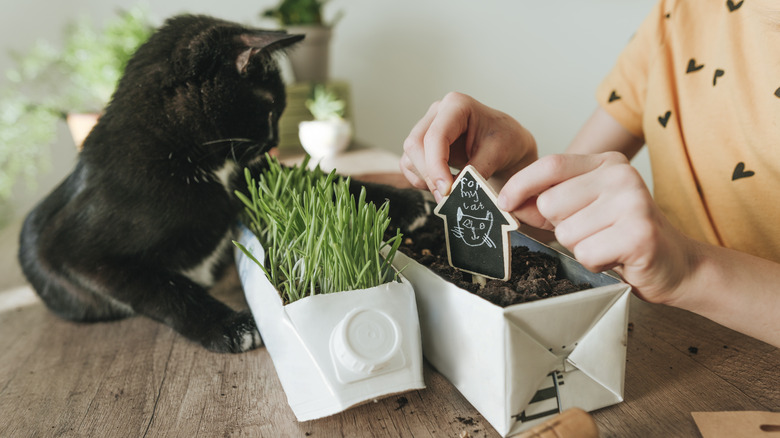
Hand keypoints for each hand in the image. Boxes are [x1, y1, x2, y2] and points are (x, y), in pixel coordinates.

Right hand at [400, 92, 537, 201]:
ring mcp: (426, 128)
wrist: (508, 144)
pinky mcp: (422, 145)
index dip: (436, 166)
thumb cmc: (506, 141)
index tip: (446, 191)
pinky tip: (443, 186)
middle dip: (429, 175)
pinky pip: (410, 165)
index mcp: (456, 105)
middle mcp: (437, 113)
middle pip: (415, 145)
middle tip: (447, 197)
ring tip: (450, 192)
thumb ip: (474, 172)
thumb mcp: (497, 155)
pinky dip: (422, 181)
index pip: (435, 136)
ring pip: (410, 157)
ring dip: (425, 179)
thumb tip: (454, 193)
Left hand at [498, 151, 697, 305]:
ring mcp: (633, 202)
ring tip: (607, 245)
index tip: (504, 202)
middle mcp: (621, 175)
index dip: (520, 184)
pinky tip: (616, 258)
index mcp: (606, 163)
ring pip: (567, 233)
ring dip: (580, 249)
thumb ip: (547, 204)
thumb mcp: (582, 212)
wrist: (677, 265)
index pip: (550, 164)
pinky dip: (595, 264)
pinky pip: (586, 253)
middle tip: (592, 233)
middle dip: (561, 228)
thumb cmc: (622, 237)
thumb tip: (508, 201)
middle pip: (551, 203)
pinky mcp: (639, 233)